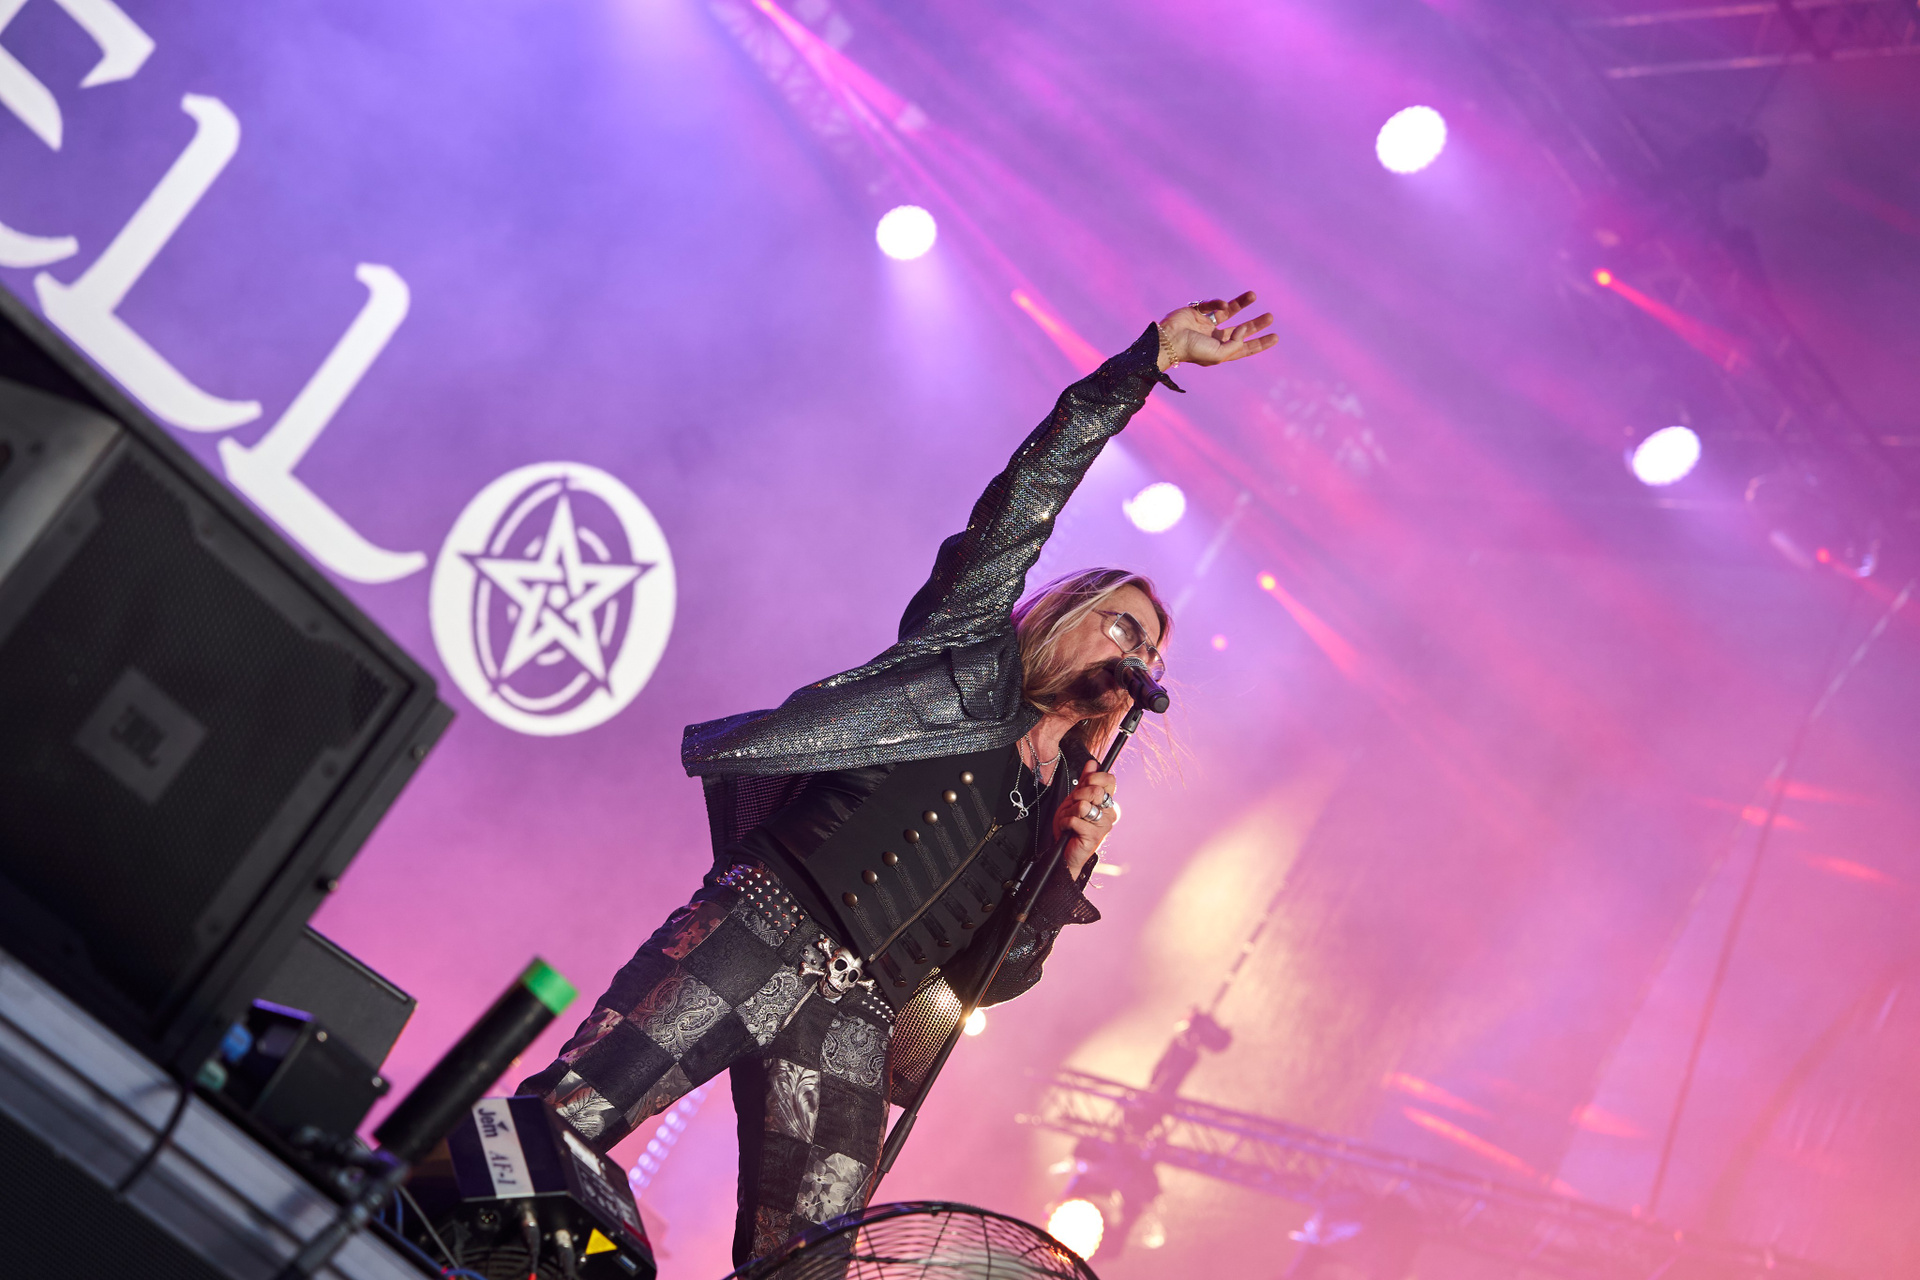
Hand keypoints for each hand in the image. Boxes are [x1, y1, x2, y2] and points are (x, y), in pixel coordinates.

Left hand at [1054, 760, 1119, 877]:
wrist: (1064, 852)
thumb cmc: (1070, 826)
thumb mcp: (1075, 799)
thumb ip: (1084, 781)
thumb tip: (1092, 763)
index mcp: (1107, 802)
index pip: (1109, 780)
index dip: (1093, 778)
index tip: (1082, 785)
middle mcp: (1109, 813)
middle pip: (1096, 791)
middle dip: (1077, 796)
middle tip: (1073, 807)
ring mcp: (1103, 825)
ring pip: (1083, 806)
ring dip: (1069, 812)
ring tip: (1069, 820)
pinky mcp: (1094, 836)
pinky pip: (1075, 820)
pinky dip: (1065, 823)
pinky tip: (1067, 829)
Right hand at [1157, 290, 1276, 369]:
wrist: (1169, 340)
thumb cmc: (1192, 351)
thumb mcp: (1219, 355)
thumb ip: (1236, 344)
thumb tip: (1244, 329)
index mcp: (1220, 352)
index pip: (1244, 348)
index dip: (1260, 343)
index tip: (1275, 337)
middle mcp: (1215, 338)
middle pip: (1240, 330)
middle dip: (1255, 324)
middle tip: (1270, 317)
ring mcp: (1206, 324)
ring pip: (1229, 312)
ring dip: (1241, 304)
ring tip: (1253, 295)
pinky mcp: (1197, 312)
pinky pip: (1212, 304)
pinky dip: (1219, 302)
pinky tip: (1224, 305)